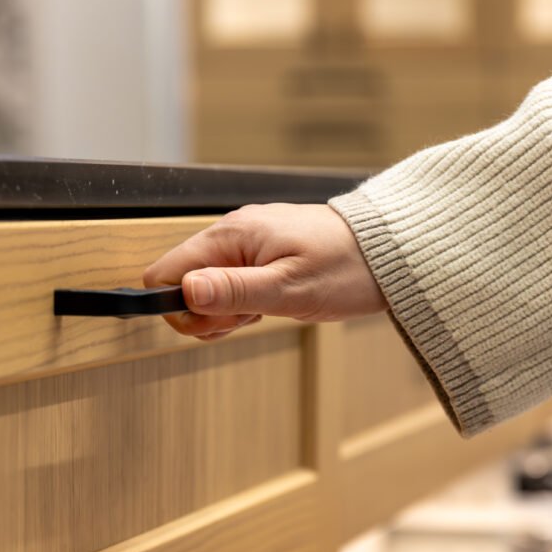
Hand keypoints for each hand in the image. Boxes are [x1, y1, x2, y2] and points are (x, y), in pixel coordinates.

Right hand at [143, 203, 387, 339]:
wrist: (389, 253)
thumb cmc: (346, 267)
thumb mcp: (288, 288)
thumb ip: (233, 290)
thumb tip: (184, 292)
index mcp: (230, 236)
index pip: (163, 273)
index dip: (179, 307)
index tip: (220, 318)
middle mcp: (231, 234)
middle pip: (180, 284)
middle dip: (206, 313)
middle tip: (250, 316)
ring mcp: (245, 244)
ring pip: (204, 289)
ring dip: (227, 312)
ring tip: (265, 309)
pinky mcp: (260, 255)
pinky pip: (229, 285)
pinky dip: (242, 304)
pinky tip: (270, 304)